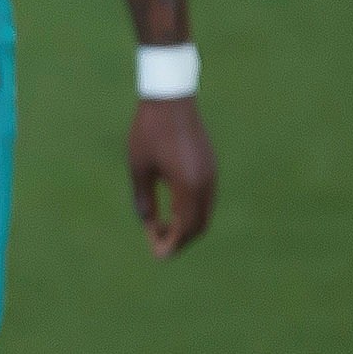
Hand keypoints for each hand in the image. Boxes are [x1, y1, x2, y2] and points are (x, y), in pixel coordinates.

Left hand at [128, 95, 217, 257]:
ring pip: (205, 213)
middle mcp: (206, 184)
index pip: (184, 228)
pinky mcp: (211, 167)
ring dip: (187, 226)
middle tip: (158, 244)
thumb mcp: (140, 168)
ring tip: (162, 228)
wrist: (171, 100)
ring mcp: (212, 175)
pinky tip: (173, 211)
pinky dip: (192, 212)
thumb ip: (144, 198)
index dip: (171, 244)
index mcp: (188, 186)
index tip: (157, 253)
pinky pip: (206, 199)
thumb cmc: (149, 132)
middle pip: (198, 226)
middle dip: (180, 240)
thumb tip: (146, 223)